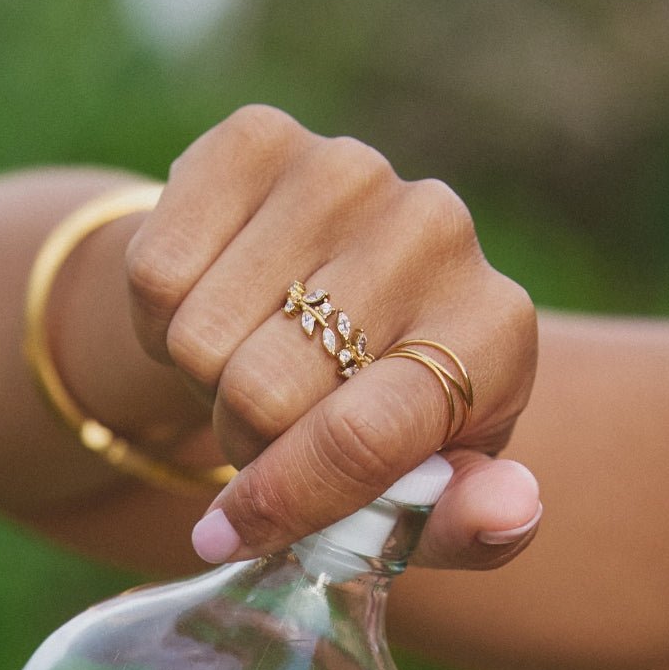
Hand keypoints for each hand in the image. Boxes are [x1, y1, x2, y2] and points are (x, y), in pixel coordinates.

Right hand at [125, 105, 540, 568]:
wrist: (310, 301)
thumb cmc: (372, 414)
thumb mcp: (420, 489)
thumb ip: (465, 520)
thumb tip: (512, 508)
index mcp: (495, 331)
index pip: (369, 435)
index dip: (285, 498)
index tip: (229, 532)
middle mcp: (437, 228)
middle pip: (266, 392)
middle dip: (245, 438)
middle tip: (265, 428)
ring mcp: (346, 170)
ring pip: (200, 336)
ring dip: (202, 378)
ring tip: (245, 360)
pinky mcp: (258, 137)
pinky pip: (156, 269)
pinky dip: (157, 316)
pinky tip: (213, 301)